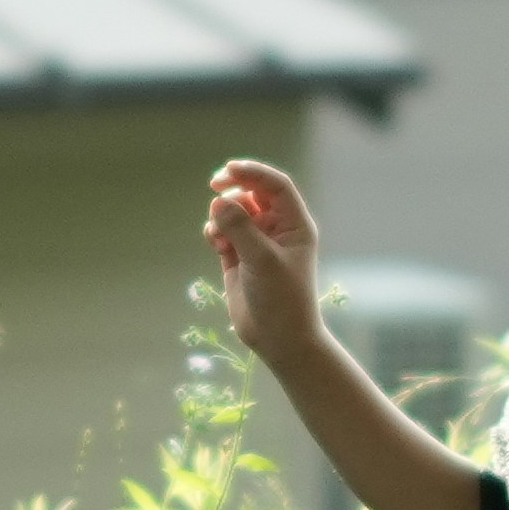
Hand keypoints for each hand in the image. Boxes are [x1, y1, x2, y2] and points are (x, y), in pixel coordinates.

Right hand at [204, 157, 323, 372]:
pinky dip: (216, 232)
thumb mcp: (262, 260)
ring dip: (222, 215)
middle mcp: (277, 229)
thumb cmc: (282, 299)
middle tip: (214, 184)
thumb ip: (240, 228)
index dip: (253, 172)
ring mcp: (257, 243)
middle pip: (253, 193)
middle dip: (233, 188)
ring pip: (234, 212)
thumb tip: (217, 201)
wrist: (280, 339)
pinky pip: (223, 232)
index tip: (229, 170)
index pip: (276, 186)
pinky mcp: (238, 258)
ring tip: (219, 236)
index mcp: (295, 225)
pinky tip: (217, 245)